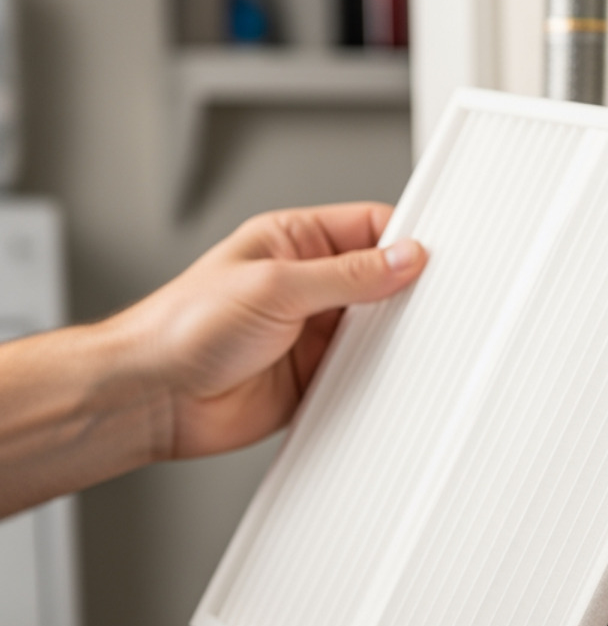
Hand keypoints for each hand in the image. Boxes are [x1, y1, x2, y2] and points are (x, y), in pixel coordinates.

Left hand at [0, 203, 426, 516]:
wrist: (154, 397)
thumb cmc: (183, 327)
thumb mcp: (275, 285)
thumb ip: (347, 275)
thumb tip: (404, 258)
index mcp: (293, 242)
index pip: (369, 228)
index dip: (406, 240)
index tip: (435, 258)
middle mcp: (307, 285)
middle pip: (381, 282)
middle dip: (405, 294)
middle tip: (429, 306)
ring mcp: (313, 332)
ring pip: (378, 331)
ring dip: (391, 340)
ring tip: (405, 345)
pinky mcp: (316, 377)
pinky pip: (364, 375)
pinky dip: (379, 379)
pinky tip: (385, 379)